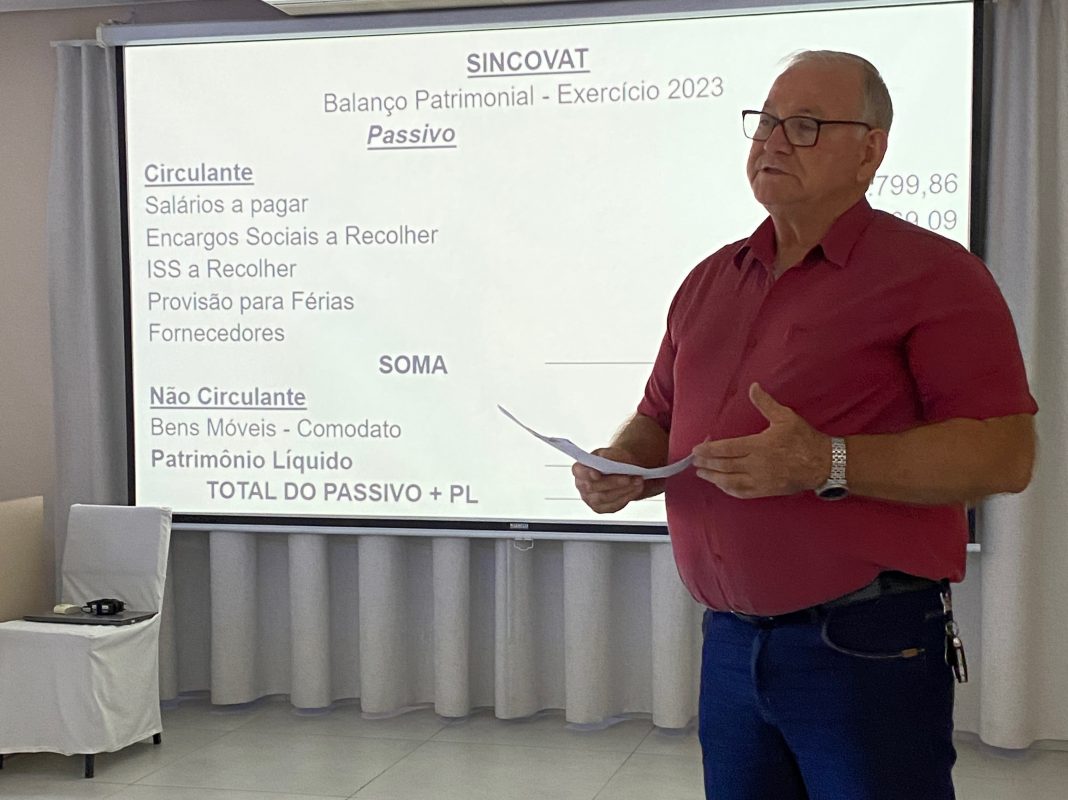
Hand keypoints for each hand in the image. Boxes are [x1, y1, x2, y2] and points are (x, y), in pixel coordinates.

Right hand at [572, 447, 645, 512]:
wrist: (621, 470)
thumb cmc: (614, 460)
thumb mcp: (612, 453)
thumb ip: (609, 456)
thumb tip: (609, 460)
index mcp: (580, 469)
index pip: (578, 471)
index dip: (586, 473)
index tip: (597, 474)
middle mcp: (582, 485)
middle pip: (593, 487)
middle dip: (613, 482)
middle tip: (629, 478)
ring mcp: (590, 499)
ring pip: (605, 498)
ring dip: (623, 490)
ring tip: (638, 481)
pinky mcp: (601, 508)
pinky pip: (613, 506)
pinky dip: (627, 497)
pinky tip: (636, 489)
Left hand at [692, 383, 830, 498]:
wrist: (824, 464)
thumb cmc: (804, 439)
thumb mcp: (786, 417)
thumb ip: (765, 403)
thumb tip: (753, 386)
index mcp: (759, 445)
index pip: (727, 448)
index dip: (709, 450)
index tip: (696, 449)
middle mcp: (757, 464)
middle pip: (725, 465)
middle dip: (707, 463)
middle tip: (694, 461)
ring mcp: (761, 480)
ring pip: (730, 481)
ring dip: (713, 477)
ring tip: (701, 473)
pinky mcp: (766, 491)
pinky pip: (742, 492)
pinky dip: (728, 489)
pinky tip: (720, 484)